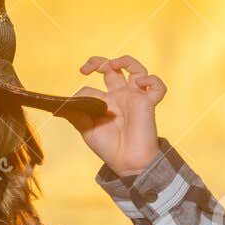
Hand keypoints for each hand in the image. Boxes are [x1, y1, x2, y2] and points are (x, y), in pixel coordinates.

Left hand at [68, 55, 166, 176]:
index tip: (82, 76)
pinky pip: (157, 86)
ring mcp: (135, 98)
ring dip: (126, 61)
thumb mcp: (86, 128)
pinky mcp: (148, 103)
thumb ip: (77, 112)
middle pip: (115, 68)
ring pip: (137, 69)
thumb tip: (67, 101)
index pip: (95, 82)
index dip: (88, 78)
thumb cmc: (108, 148)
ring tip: (115, 64)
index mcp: (106, 101)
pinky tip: (139, 84)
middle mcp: (121, 96)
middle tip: (92, 67)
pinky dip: (151, 80)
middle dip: (101, 62)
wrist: (126, 163)